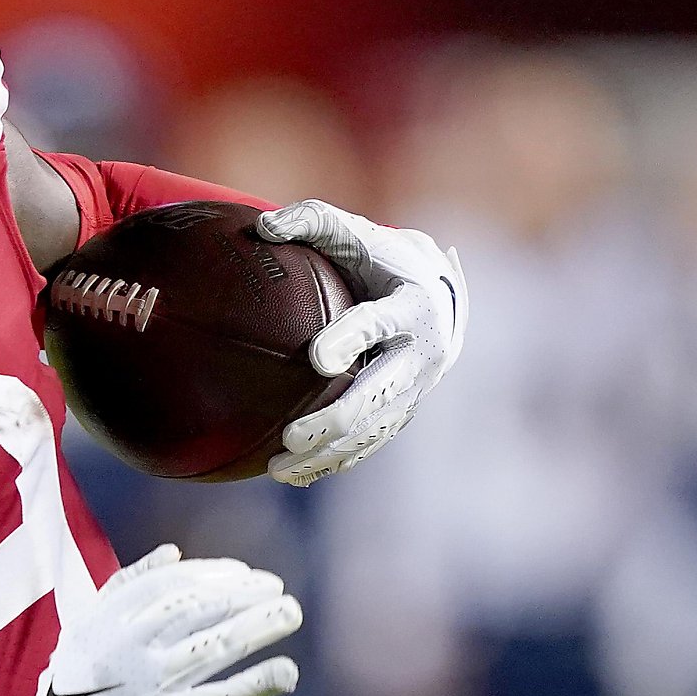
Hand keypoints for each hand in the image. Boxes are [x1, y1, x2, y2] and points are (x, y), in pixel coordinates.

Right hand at [10, 546, 299, 695]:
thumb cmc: (76, 688)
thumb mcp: (84, 629)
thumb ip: (124, 587)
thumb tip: (173, 552)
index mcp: (105, 619)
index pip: (170, 584)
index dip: (213, 574)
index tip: (244, 573)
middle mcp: (126, 648)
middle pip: (197, 609)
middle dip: (242, 594)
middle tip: (276, 588)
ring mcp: (146, 686)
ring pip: (213, 646)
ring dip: (258, 626)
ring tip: (290, 613)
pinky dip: (255, 684)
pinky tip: (286, 671)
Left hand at [255, 199, 468, 485]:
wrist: (435, 293)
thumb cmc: (378, 258)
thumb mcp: (351, 231)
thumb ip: (310, 220)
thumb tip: (261, 227)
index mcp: (410, 305)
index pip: (377, 323)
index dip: (351, 339)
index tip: (317, 358)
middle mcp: (421, 353)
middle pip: (379, 392)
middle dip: (337, 417)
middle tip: (291, 435)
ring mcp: (415, 388)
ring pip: (373, 429)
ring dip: (328, 452)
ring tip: (277, 468)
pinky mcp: (403, 411)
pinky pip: (370, 443)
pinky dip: (335, 461)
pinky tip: (294, 474)